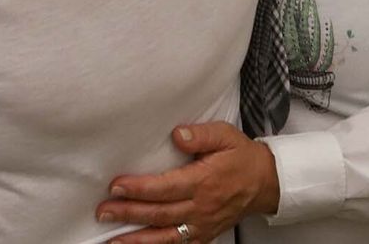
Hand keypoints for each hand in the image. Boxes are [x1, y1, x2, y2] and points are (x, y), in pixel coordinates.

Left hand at [97, 122, 279, 242]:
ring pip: (165, 236)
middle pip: (159, 213)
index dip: (139, 188)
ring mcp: (202, 225)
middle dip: (128, 213)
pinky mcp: (205, 235)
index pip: (165, 187)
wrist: (265, 182)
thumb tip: (177, 135)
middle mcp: (201, 207)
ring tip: (112, 240)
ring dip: (137, 239)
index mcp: (203, 181)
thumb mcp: (225, 135)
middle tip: (103, 211)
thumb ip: (201, 135)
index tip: (116, 187)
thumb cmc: (242, 157)